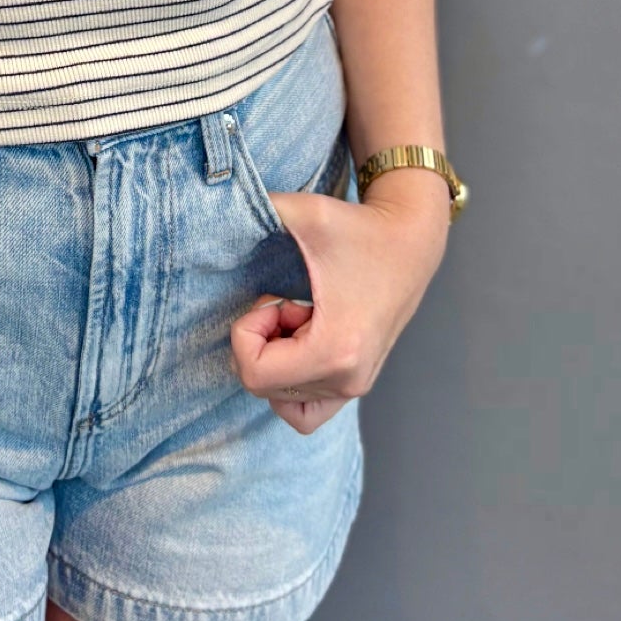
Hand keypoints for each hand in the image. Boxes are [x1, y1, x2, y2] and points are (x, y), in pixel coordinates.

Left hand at [230, 180, 448, 432]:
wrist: (411, 240)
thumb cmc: (359, 229)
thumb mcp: (304, 212)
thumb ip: (255, 208)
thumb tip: (209, 208)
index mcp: (334, 350)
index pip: (254, 374)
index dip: (247, 333)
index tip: (272, 299)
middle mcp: (348, 380)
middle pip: (264, 388)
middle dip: (262, 341)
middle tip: (288, 304)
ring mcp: (355, 387)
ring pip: (282, 400)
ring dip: (277, 359)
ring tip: (299, 321)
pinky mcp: (358, 383)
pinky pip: (305, 411)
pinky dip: (290, 384)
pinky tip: (302, 340)